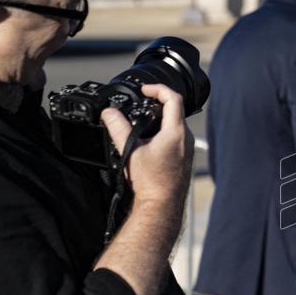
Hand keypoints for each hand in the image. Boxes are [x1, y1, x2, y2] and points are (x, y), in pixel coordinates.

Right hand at [101, 83, 193, 204]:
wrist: (162, 204)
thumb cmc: (150, 182)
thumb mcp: (129, 151)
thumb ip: (117, 128)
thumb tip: (108, 114)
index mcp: (175, 132)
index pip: (173, 98)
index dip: (158, 89)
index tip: (145, 90)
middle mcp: (185, 138)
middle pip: (175, 110)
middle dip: (157, 103)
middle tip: (142, 102)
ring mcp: (187, 149)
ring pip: (176, 124)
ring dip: (160, 119)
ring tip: (143, 120)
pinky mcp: (185, 158)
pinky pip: (176, 137)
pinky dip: (164, 132)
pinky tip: (149, 140)